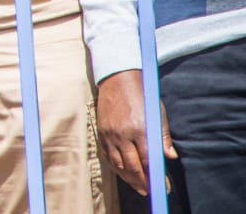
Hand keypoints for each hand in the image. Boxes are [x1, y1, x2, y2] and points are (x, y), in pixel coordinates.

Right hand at [96, 69, 177, 194]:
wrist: (117, 78)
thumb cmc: (142, 95)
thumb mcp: (158, 113)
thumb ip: (163, 136)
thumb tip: (170, 157)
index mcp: (140, 129)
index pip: (148, 161)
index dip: (155, 177)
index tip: (162, 187)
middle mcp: (123, 134)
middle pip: (132, 167)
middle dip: (142, 182)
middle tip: (149, 191)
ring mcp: (110, 134)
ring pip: (118, 164)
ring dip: (128, 178)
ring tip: (138, 187)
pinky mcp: (101, 132)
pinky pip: (107, 155)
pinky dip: (116, 167)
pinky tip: (123, 173)